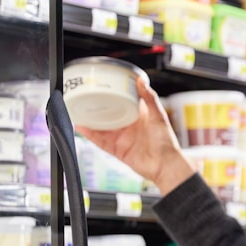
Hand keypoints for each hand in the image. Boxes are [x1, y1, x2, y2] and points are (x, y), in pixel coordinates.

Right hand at [77, 77, 194, 194]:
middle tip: (86, 97)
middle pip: (109, 115)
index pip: (123, 102)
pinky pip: (101, 142)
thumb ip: (149, 98)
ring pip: (102, 128)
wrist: (165, 164)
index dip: (114, 95)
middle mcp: (128, 126)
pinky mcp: (117, 150)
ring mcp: (122, 139)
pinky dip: (91, 135)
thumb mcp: (158, 115)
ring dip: (90, 121)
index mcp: (138, 116)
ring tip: (79, 110)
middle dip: (98, 108)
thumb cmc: (166, 142)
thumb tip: (141, 80)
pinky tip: (82, 127)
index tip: (104, 86)